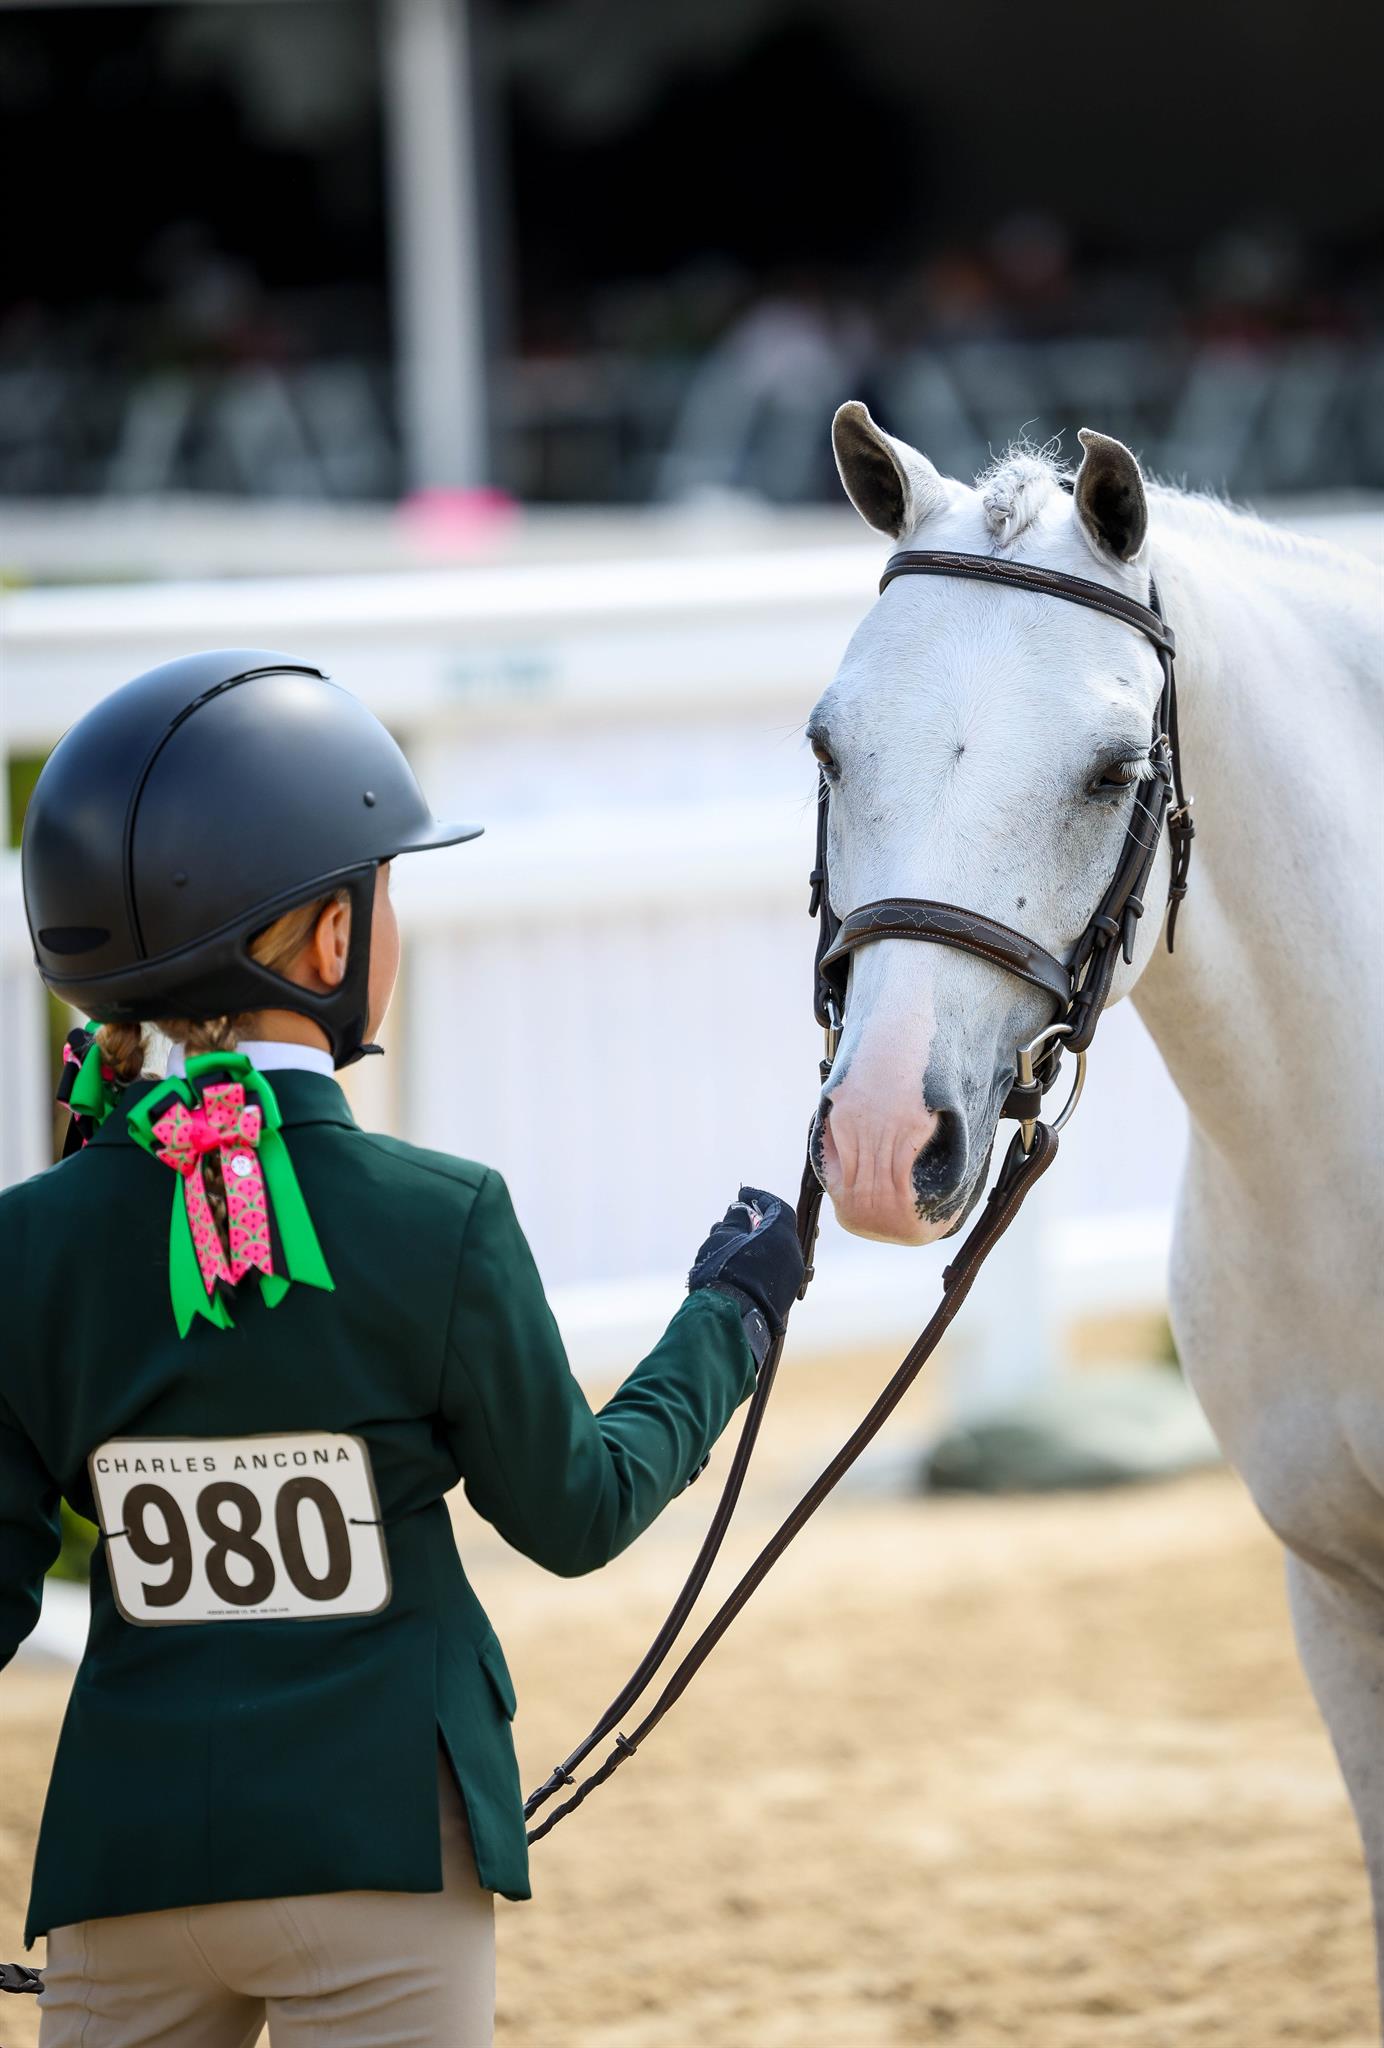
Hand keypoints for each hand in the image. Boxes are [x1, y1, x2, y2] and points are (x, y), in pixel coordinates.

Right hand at [688, 1186, 805, 1350]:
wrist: (731, 1320)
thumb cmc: (724, 1273)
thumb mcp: (722, 1238)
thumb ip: (734, 1221)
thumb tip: (741, 1212)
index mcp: (781, 1234)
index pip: (777, 1207)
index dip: (759, 1197)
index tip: (743, 1196)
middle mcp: (793, 1254)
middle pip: (778, 1230)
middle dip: (757, 1222)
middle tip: (736, 1219)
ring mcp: (792, 1277)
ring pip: (776, 1252)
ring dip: (758, 1244)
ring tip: (732, 1245)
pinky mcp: (785, 1296)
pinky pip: (775, 1270)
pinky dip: (760, 1261)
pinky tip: (739, 1266)